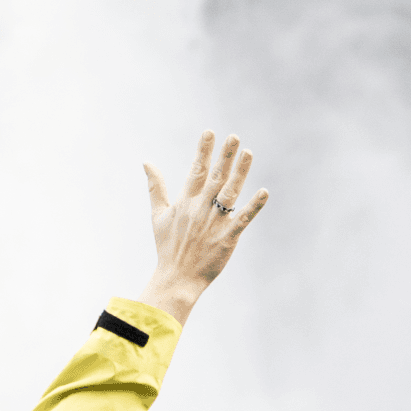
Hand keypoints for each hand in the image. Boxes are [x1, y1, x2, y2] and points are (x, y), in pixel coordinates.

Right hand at [137, 131, 268, 325]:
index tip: (210, 132)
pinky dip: (254, 206)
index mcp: (185, 202)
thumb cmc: (167, 246)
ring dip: (240, 173)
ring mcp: (214, 223)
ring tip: (248, 153)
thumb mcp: (158, 214)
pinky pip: (243, 219)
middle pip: (215, 177)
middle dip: (224, 156)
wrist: (176, 278)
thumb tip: (146, 162)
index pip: (196, 171)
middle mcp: (200, 209)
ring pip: (230, 193)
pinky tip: (264, 192)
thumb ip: (155, 187)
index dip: (204, 151)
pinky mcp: (227, 238)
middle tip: (234, 136)